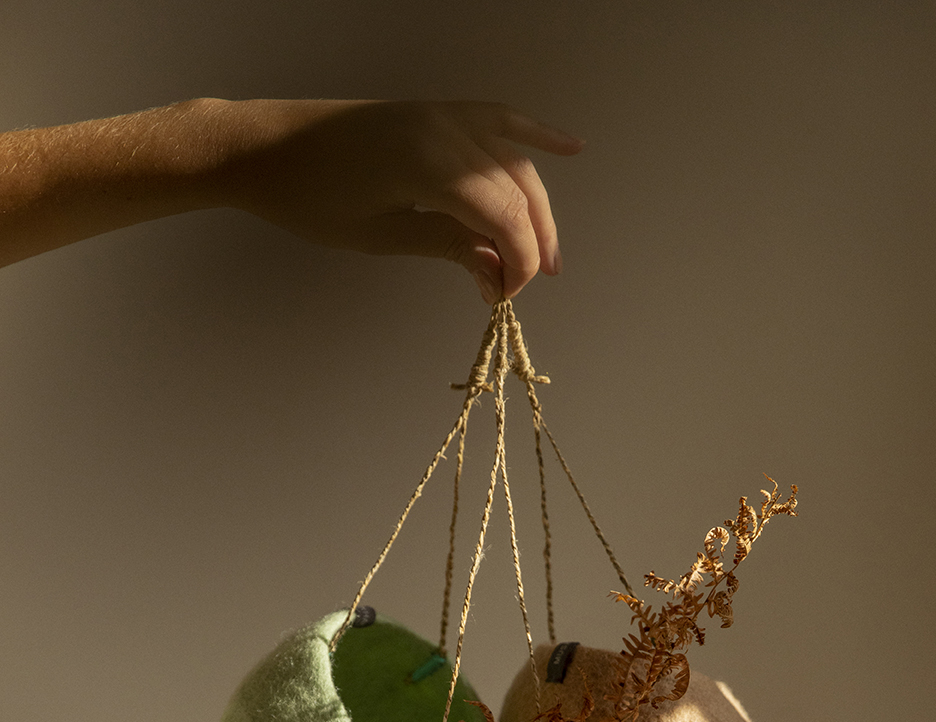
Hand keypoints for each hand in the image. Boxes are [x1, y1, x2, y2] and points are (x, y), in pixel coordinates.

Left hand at [211, 99, 583, 300]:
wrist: (265, 146)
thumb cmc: (312, 198)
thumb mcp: (382, 234)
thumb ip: (448, 247)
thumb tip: (496, 276)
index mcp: (429, 164)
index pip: (504, 216)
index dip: (518, 261)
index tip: (506, 296)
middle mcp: (446, 129)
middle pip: (517, 190)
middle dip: (530, 241)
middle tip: (526, 285)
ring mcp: (442, 114)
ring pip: (514, 160)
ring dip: (536, 205)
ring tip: (545, 251)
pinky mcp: (434, 111)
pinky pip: (498, 120)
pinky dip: (534, 134)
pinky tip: (570, 146)